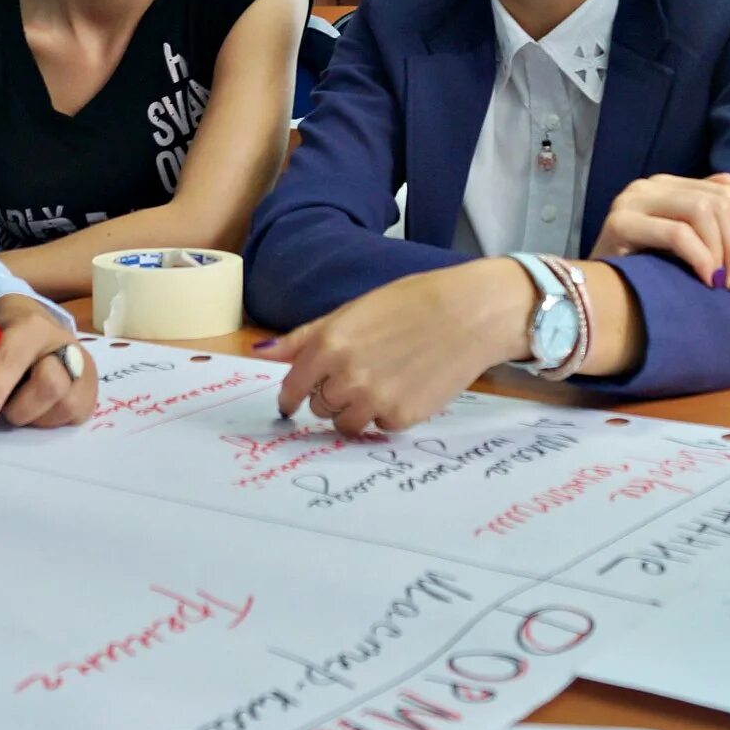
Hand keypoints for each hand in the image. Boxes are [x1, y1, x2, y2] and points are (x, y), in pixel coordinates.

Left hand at [0, 295, 91, 430]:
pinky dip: (51, 420)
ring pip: (65, 407)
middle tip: (6, 407)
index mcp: (34, 327)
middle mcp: (67, 345)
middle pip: (50, 386)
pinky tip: (41, 408)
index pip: (14, 362)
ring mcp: (86, 368)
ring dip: (36, 417)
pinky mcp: (94, 390)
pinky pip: (74, 417)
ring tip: (24, 404)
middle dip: (20, 408)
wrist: (39, 328)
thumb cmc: (8, 336)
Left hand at [260, 260, 533, 435]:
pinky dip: (385, 413)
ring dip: (353, 409)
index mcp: (327, 345)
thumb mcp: (350, 311)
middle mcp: (345, 377)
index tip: (291, 402)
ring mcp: (373, 400)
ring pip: (344, 423)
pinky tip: (403, 387)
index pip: (292, 388)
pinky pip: (378, 426)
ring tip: (379, 382)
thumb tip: (262, 352)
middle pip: (319, 406)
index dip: (291, 397)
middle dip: (330, 394)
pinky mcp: (401, 418)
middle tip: (358, 373)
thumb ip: (304, 337)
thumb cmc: (410, 304)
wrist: (468, 313)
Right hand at [589, 171, 729, 287]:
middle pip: (715, 202)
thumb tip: (729, 182)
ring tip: (718, 281)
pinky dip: (700, 257)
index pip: (723, 193)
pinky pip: (678, 234)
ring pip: (700, 212)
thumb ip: (701, 210)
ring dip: (719, 251)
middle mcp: (646, 186)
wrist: (590, 293)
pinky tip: (704, 278)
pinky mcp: (620, 224)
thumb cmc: (637, 270)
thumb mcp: (676, 239)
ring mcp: (631, 201)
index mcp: (662, 186)